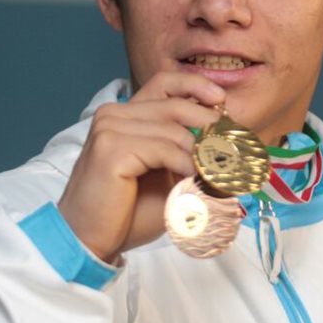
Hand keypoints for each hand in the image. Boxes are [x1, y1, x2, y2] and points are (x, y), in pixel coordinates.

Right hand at [57, 73, 223, 262]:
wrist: (90, 240)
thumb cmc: (127, 213)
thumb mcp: (167, 179)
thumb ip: (190, 158)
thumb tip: (232, 151)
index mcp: (126, 116)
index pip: (164, 83)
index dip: (196, 86)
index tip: (222, 102)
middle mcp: (114, 114)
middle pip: (175, 105)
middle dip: (209, 125)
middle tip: (231, 149)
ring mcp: (110, 129)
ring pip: (173, 131)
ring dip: (200, 155)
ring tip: (214, 176)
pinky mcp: (110, 148)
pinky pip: (163, 149)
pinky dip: (184, 165)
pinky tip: (193, 180)